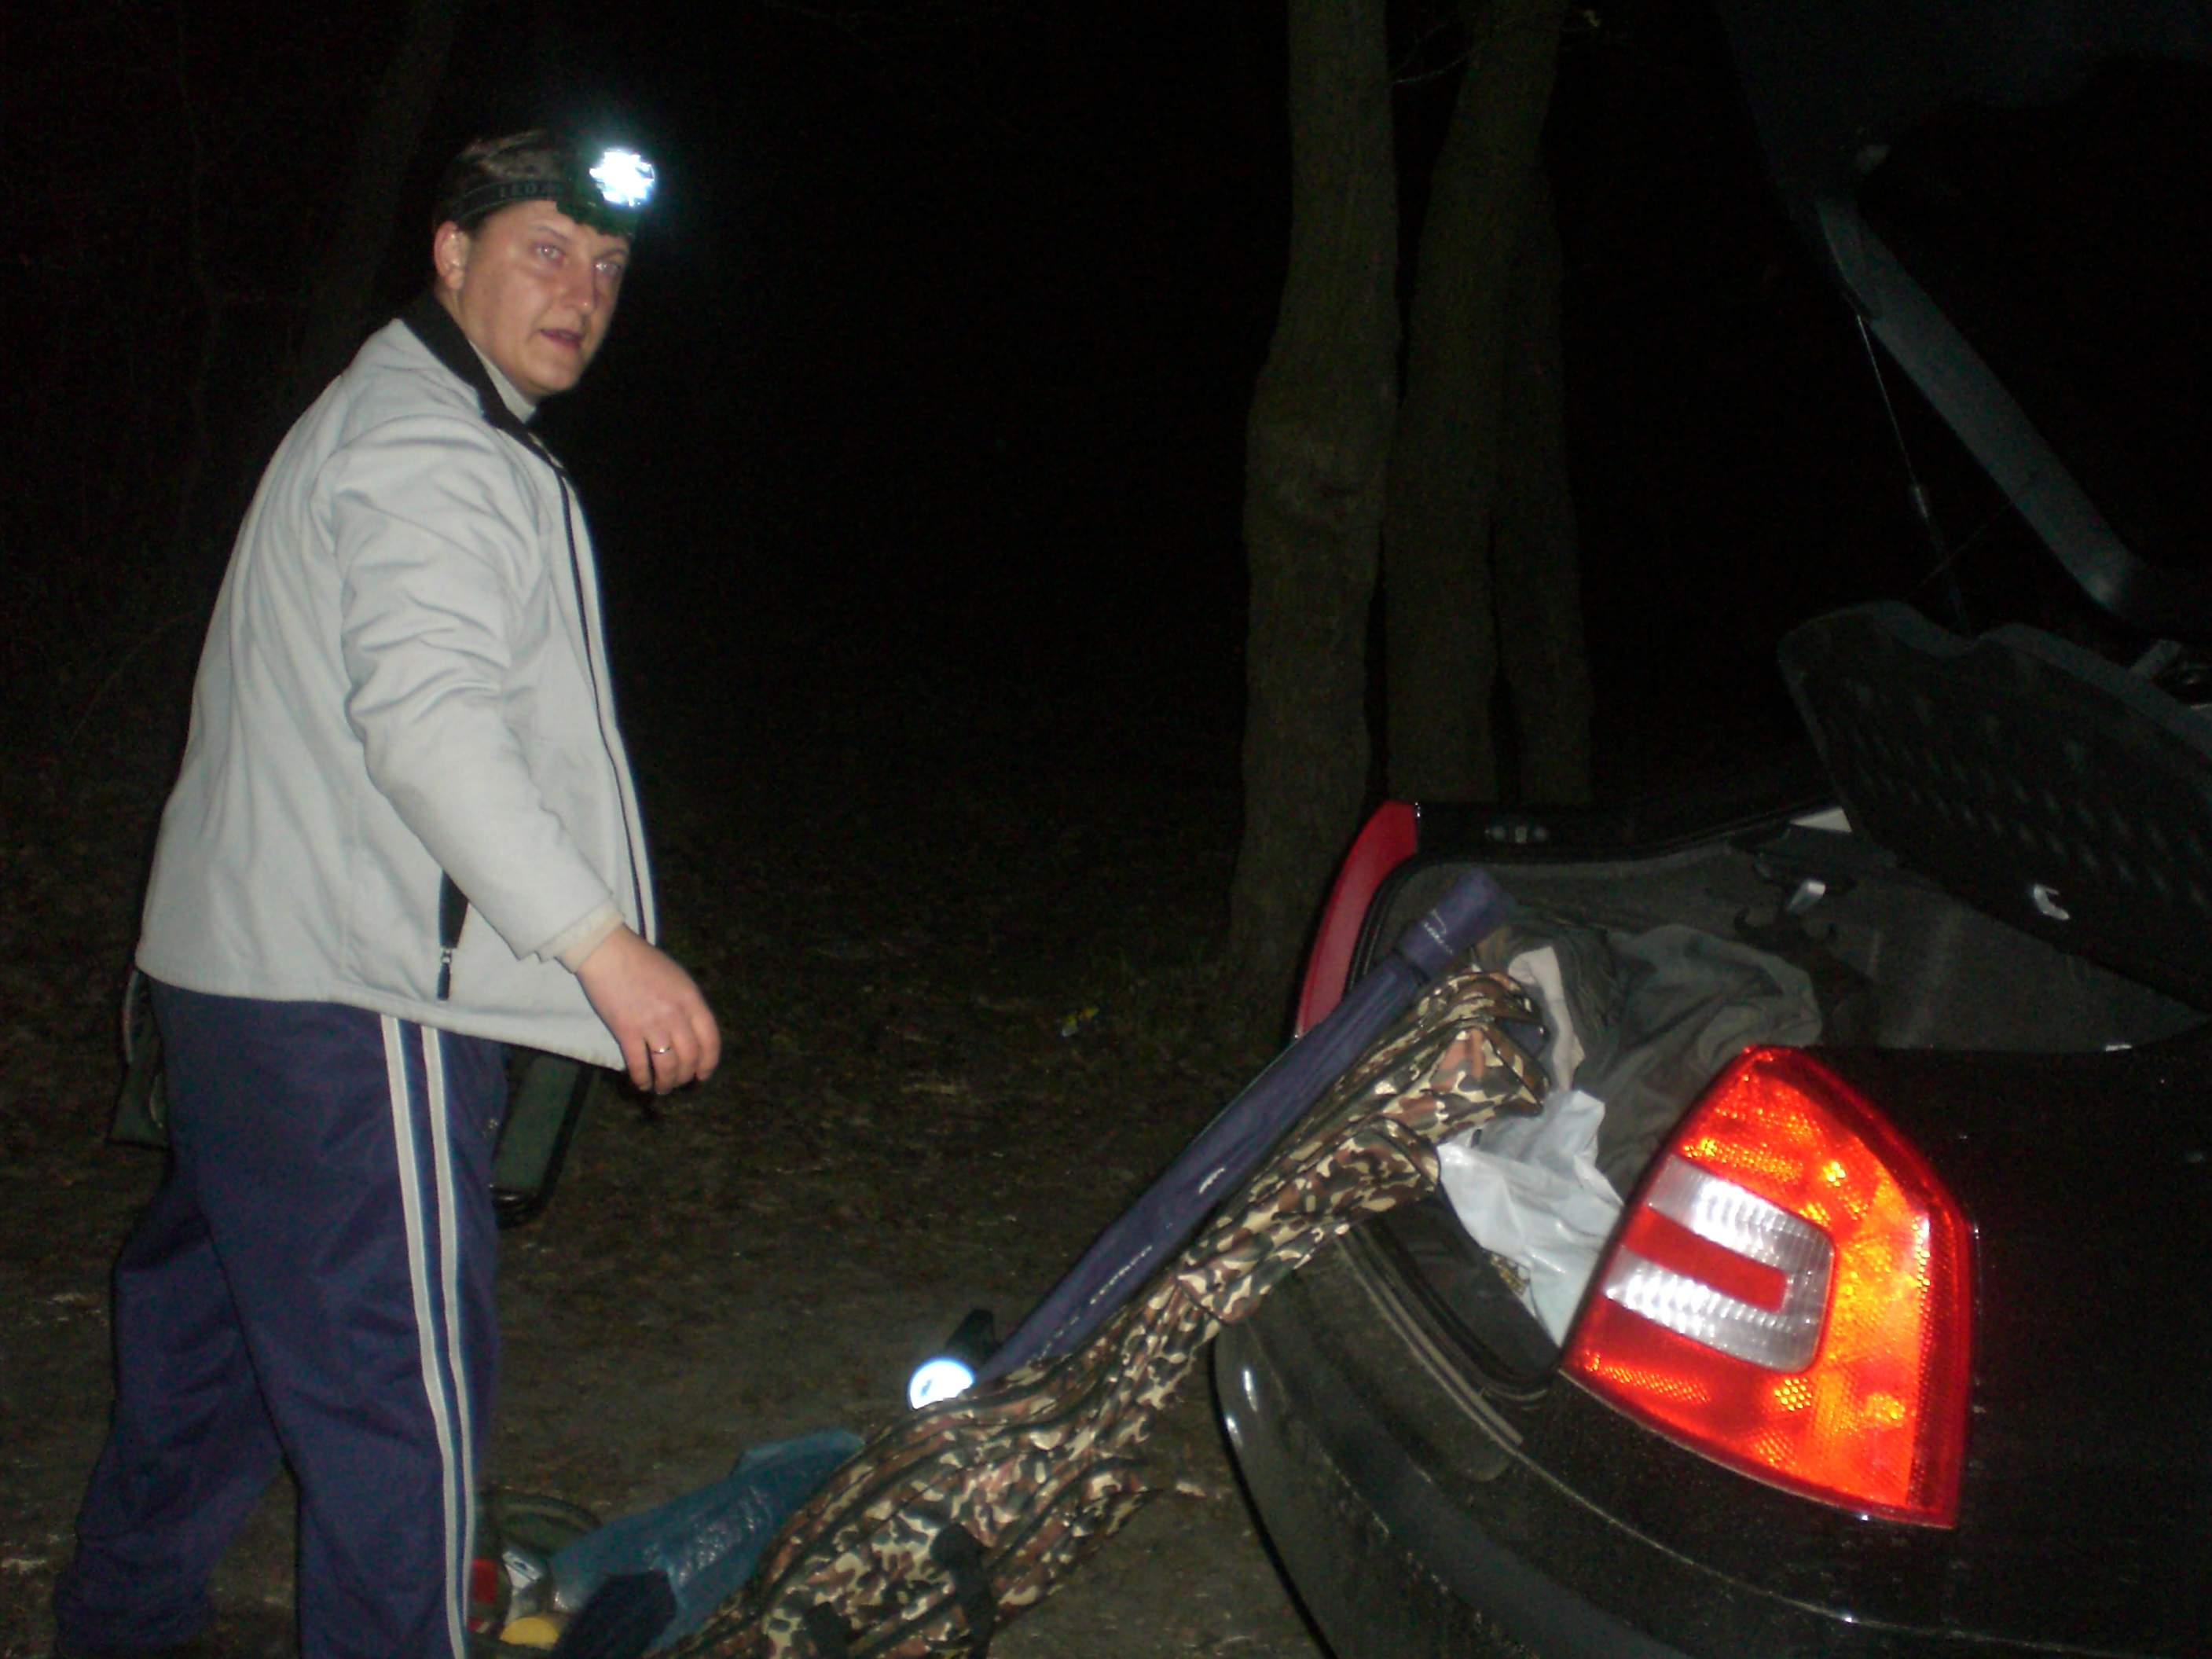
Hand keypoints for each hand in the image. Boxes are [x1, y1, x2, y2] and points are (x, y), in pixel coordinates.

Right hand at [574, 925, 721, 1092]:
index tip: (703, 1074)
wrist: (609, 953)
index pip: (710, 1040)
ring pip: (666, 1065)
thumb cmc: (644, 963)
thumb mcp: (679, 979)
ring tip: (662, 1088)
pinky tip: (642, 1084)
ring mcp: (651, 1025)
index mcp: (691, 1000)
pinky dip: (642, 1079)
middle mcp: (675, 1015)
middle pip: (689, 1057)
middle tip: (679, 1082)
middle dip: (685, 1076)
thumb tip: (693, 1034)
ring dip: (665, 1082)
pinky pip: (638, 1064)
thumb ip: (689, 1005)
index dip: (708, 1062)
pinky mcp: (626, 1031)